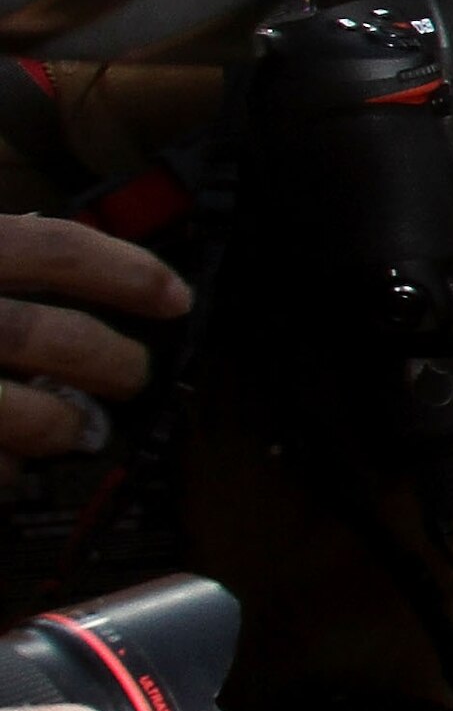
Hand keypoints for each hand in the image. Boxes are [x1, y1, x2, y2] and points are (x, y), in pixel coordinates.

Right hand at [0, 218, 186, 482]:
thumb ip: (0, 254)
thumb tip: (55, 244)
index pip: (56, 247)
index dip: (129, 273)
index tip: (177, 298)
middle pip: (58, 338)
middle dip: (116, 364)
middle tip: (134, 377)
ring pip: (33, 413)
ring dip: (66, 425)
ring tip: (75, 430)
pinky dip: (11, 466)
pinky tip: (12, 459)